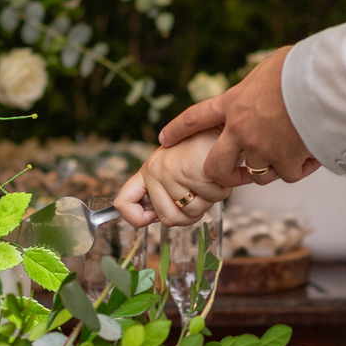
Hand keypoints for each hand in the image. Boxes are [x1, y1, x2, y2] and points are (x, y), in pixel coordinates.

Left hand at [114, 129, 249, 226]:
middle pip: (167, 219)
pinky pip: (209, 201)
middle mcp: (154, 171)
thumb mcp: (176, 168)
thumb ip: (165, 192)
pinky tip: (220, 174)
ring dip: (208, 202)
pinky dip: (221, 192)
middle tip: (200, 196)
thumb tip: (160, 218)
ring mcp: (170, 172)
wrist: (222, 126)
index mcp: (148, 171)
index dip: (137, 219)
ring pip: (192, 213)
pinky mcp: (189, 173)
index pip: (123, 203)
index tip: (154, 217)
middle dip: (189, 215)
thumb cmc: (202, 149)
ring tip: (211, 180)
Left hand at [159, 46, 320, 184]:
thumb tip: (266, 84)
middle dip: (221, 175)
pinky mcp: (284, 162)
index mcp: (234, 102)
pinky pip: (289, 174)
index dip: (178, 129)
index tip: (163, 140)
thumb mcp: (271, 67)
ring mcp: (261, 149)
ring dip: (274, 166)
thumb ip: (260, 84)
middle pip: (215, 166)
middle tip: (233, 175)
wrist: (326, 82)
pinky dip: (302, 167)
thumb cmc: (305, 68)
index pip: (197, 117)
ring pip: (258, 174)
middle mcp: (241, 130)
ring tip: (295, 148)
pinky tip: (314, 152)